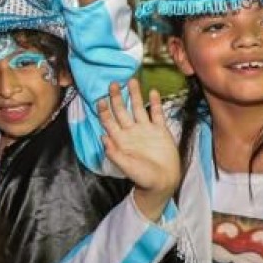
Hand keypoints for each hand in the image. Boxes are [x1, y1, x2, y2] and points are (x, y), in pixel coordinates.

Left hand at [97, 79, 179, 220]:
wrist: (163, 181)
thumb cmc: (142, 177)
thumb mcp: (126, 166)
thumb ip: (114, 153)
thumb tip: (102, 138)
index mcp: (120, 139)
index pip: (109, 121)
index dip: (104, 111)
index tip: (100, 99)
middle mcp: (131, 131)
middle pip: (121, 110)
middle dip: (116, 97)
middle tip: (113, 83)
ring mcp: (145, 130)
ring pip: (138, 108)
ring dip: (134, 95)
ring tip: (131, 81)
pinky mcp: (160, 130)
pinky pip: (156, 113)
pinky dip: (155, 103)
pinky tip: (153, 91)